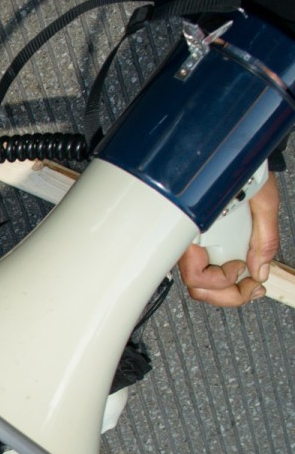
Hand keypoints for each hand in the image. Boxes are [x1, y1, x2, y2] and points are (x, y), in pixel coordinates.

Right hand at [177, 177, 279, 306]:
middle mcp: (189, 241)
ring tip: (252, 285)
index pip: (195, 275)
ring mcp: (195, 244)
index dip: (221, 280)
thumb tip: (260, 270)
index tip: (241, 267)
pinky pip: (207, 271)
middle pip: (196, 288)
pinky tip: (243, 274)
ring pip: (200, 284)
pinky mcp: (202, 243)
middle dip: (227, 296)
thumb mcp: (263, 203)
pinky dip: (226, 280)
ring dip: (227, 291)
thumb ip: (264, 240)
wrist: (242, 157)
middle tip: (252, 290)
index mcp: (195, 230)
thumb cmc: (245, 171)